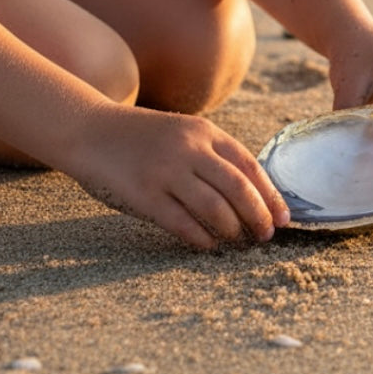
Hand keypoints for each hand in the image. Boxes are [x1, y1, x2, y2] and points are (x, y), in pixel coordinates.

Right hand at [69, 104, 290, 248]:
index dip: (270, 194)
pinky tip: (208, 245)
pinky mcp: (144, 195)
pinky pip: (182, 224)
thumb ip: (211, 154)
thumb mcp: (181, 132)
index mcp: (203, 131)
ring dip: (232, 230)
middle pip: (238, 189)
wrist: (89, 128)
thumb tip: (249, 192)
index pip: (249, 165)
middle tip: (267, 235)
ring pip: (215, 209)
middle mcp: (189, 149)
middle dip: (259, 215)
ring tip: (238, 241)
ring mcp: (166, 172)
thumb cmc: (140, 137)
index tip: (283, 217)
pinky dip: (201, 239)